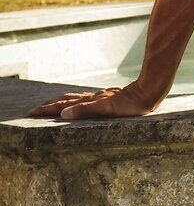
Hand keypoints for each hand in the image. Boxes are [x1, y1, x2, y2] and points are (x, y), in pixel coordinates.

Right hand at [30, 82, 161, 121]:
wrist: (149, 92)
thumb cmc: (130, 104)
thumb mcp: (107, 109)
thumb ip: (85, 110)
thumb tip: (63, 113)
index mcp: (89, 101)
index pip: (63, 105)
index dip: (47, 109)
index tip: (32, 112)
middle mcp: (93, 98)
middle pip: (66, 100)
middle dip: (49, 105)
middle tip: (34, 109)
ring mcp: (100, 97)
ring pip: (75, 99)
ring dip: (61, 102)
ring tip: (51, 104)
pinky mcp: (108, 98)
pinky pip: (86, 100)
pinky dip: (76, 101)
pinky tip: (80, 103)